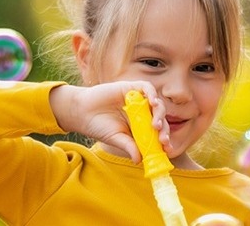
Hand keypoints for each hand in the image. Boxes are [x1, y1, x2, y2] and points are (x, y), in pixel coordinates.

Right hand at [50, 81, 174, 160]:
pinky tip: (152, 103)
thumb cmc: (99, 126)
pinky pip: (147, 88)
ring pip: (156, 104)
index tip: (167, 148)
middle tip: (162, 139)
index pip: (158, 132)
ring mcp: (138, 99)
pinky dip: (152, 94)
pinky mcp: (132, 88)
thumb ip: (129, 146)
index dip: (164, 139)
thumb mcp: (116, 139)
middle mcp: (142, 112)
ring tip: (155, 125)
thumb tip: (140, 161)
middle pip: (160, 118)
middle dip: (164, 129)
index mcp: (141, 126)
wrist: (82, 112)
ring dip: (159, 115)